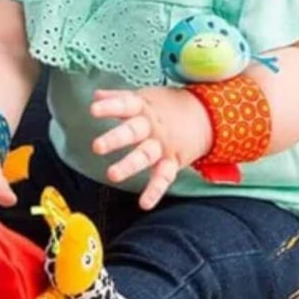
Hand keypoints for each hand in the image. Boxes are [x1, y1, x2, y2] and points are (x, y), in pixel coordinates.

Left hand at [90, 87, 213, 209]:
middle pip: (133, 131)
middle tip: (96, 147)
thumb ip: (119, 97)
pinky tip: (144, 204)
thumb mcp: (144, 97)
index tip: (93, 109)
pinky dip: (155, 191)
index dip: (109, 107)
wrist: (206, 115)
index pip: (125, 104)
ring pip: (146, 155)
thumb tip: (96, 95)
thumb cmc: (165, 106)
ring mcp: (162, 145)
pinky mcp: (172, 162)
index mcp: (143, 107)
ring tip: (112, 175)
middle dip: (116, 139)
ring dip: (129, 165)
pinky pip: (164, 177)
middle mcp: (152, 127)